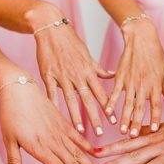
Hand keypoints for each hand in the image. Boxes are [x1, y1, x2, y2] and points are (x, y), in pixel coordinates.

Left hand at [0, 77, 101, 163]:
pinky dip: (88, 146)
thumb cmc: (10, 115)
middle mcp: (53, 141)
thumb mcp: (8, 139)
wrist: (19, 89)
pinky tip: (97, 154)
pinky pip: (78, 137)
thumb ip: (13, 161)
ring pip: (79, 152)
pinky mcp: (63, 122)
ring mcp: (60, 131)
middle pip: (73, 162)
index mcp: (39, 147)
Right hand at [34, 21, 114, 135]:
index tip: (114, 122)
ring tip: (80, 131)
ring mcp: (62, 76)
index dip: (108, 108)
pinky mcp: (48, 75)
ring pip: (71, 100)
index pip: (102, 93)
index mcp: (88, 71)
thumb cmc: (71, 42)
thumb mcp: (88, 55)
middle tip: (100, 134)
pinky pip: (51, 93)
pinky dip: (53, 105)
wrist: (53, 30)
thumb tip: (111, 75)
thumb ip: (98, 69)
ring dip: (76, 116)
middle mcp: (78, 75)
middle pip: (88, 100)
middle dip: (95, 117)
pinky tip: (55, 117)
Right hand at [104, 18, 163, 136]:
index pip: (156, 106)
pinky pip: (115, 92)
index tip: (154, 131)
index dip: (155, 118)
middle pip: (140, 108)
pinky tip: (108, 112)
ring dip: (124, 118)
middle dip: (137, 123)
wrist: (141, 39)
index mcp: (155, 85)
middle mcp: (143, 85)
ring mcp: (131, 82)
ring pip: (127, 103)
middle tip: (133, 137)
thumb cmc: (155, 55)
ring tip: (122, 130)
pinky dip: (111, 102)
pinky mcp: (120, 77)